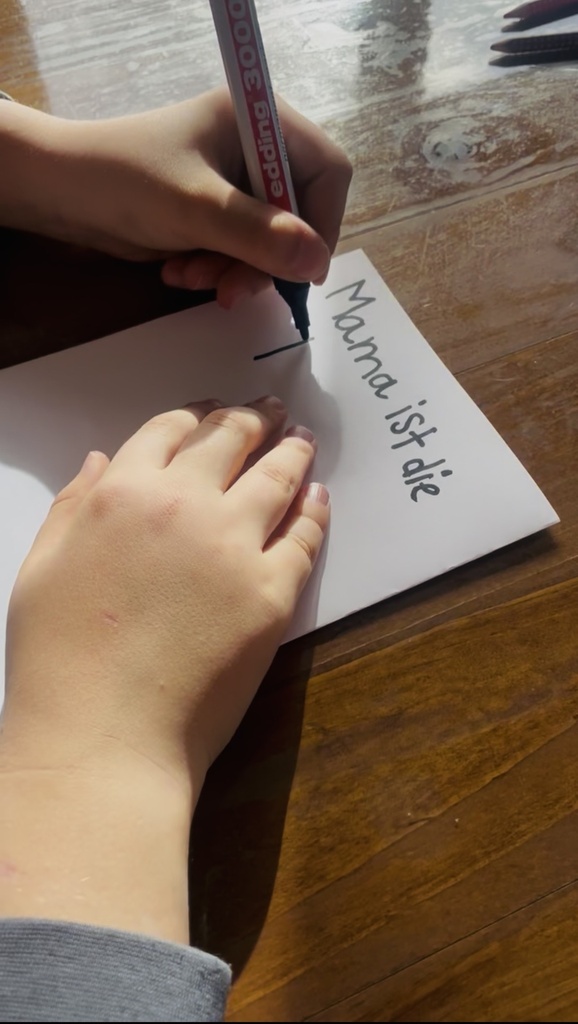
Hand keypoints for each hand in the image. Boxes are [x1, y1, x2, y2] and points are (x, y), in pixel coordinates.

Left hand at [0, 90, 351, 306]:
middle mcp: (253, 148)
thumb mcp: (198, 210)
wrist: (60, 193)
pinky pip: (239, 250)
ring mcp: (233, 182)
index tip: (301, 268)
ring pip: (268, 242)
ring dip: (235, 269)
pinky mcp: (213, 212)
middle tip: (234, 287)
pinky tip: (179, 270)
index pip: (327, 172)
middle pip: (298, 214)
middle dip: (264, 257)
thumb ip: (261, 236)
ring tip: (194, 277)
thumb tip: (317, 264)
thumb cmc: (126, 181)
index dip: (322, 223)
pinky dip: (215, 267)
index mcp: (258, 121)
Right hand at [2, 396, 328, 797]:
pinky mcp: (274, 594)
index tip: (210, 410)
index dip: (194, 414)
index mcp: (123, 495)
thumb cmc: (59, 663)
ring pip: (278, 477)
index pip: (168, 432)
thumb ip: (73, 506)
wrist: (106, 739)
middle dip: (252, 418)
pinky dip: (315, 511)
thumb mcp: (41, 569)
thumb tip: (104, 460)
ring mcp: (236, 548)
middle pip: (230, 441)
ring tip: (302, 438)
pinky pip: (304, 538)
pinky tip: (318, 498)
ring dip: (293, 451)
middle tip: (269, 410)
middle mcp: (185, 507)